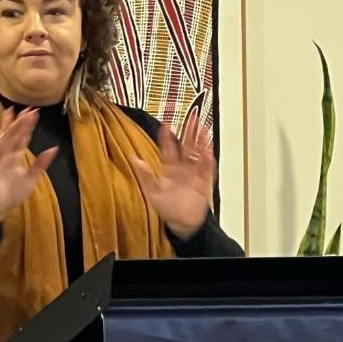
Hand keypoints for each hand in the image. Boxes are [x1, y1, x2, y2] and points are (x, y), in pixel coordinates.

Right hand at [0, 107, 57, 237]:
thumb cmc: (11, 193)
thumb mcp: (31, 177)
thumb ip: (41, 163)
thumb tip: (53, 149)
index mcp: (14, 155)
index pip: (21, 137)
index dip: (27, 125)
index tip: (34, 113)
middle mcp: (4, 154)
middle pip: (11, 134)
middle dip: (18, 122)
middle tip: (27, 110)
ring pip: (2, 140)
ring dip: (7, 129)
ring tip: (13, 116)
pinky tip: (1, 135)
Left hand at [130, 114, 213, 240]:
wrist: (183, 223)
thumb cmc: (168, 209)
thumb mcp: (152, 191)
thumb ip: (145, 174)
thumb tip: (134, 159)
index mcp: (170, 170)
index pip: (168, 149)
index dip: (167, 138)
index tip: (166, 125)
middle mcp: (183, 169)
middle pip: (187, 146)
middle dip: (190, 132)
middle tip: (192, 118)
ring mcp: (194, 174)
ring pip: (199, 154)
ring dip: (201, 142)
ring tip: (203, 129)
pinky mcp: (204, 182)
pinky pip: (208, 169)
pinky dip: (208, 160)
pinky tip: (209, 151)